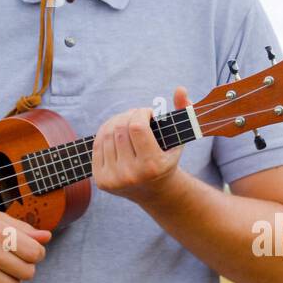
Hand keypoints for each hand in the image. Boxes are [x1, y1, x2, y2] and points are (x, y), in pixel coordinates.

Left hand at [93, 85, 190, 204]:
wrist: (155, 192)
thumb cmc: (167, 159)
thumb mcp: (180, 138)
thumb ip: (185, 112)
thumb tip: (180, 89)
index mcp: (152, 165)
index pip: (137, 126)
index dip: (141, 113)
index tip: (148, 113)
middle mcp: (131, 174)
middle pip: (121, 128)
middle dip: (129, 115)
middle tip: (137, 115)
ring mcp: (114, 178)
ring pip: (107, 134)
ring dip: (117, 121)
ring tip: (128, 122)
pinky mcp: (101, 180)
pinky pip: (97, 145)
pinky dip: (105, 133)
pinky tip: (116, 132)